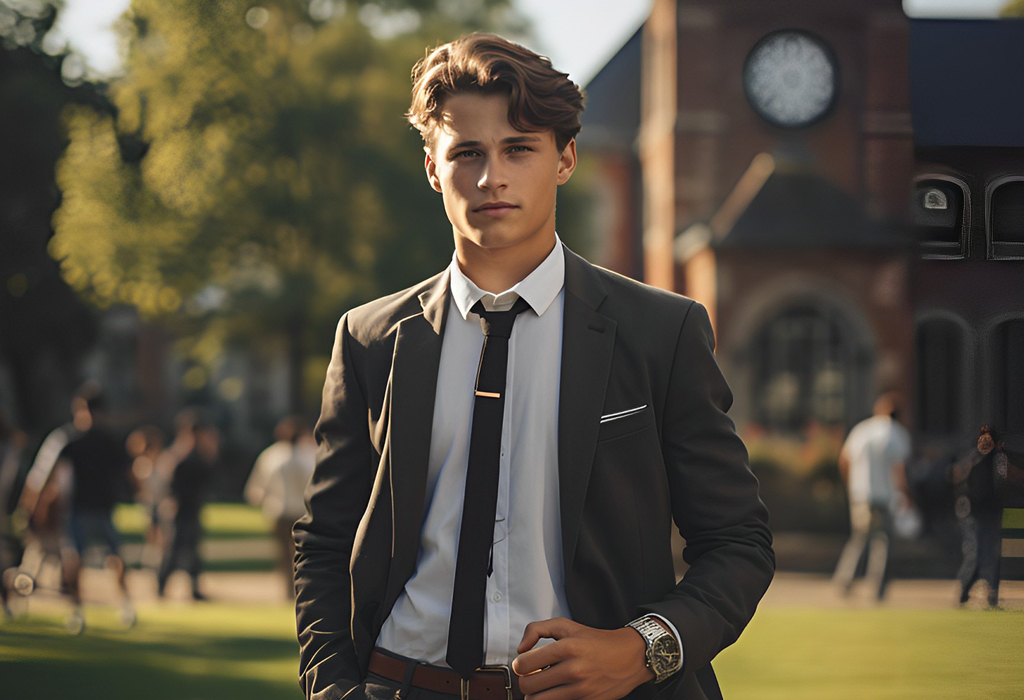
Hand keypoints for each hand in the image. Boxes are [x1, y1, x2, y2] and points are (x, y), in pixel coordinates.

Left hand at [512, 617, 651, 699]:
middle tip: (533, 676)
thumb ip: (537, 629)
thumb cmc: (597, 641)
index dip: (520, 665)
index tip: (524, 665)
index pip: (525, 664)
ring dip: (536, 695)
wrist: (630, 657)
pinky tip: (557, 692)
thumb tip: (521, 649)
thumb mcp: (567, 625)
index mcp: (566, 648)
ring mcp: (581, 690)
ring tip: (544, 687)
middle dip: (526, 681)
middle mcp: (573, 670)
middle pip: (528, 686)